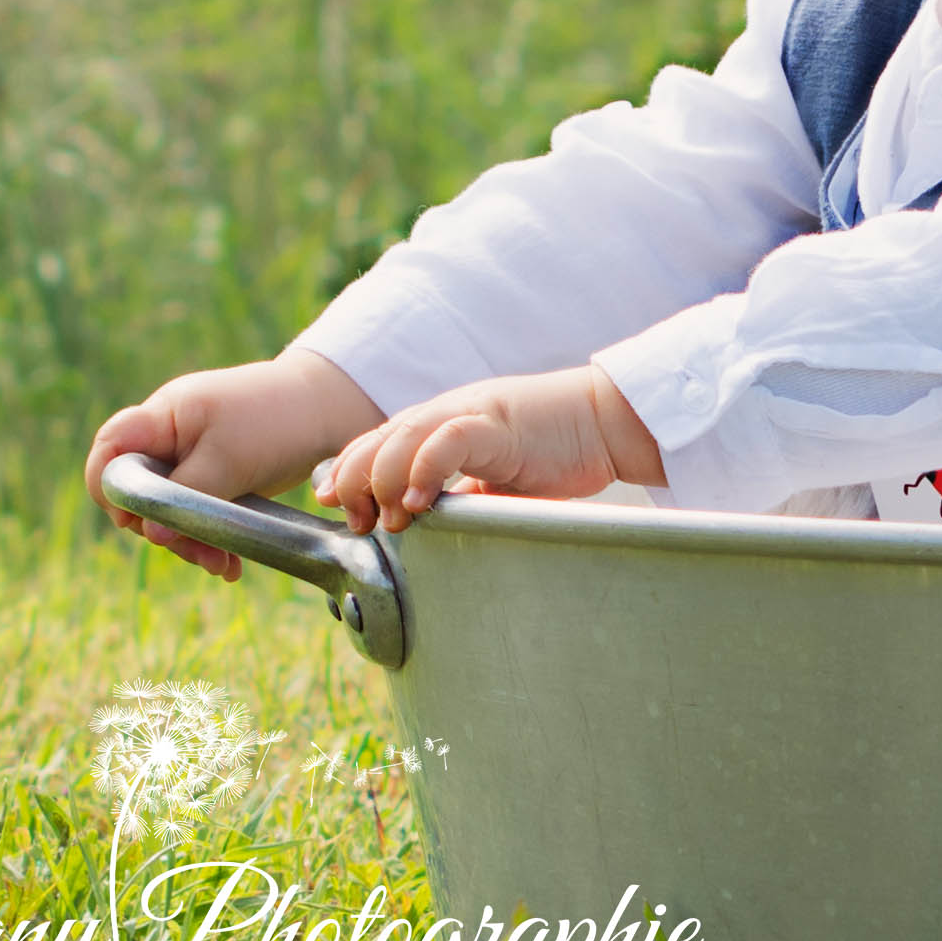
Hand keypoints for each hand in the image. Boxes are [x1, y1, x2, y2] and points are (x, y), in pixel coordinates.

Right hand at [87, 351, 382, 580]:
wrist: (327, 410)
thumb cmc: (275, 420)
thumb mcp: (228, 458)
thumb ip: (186, 495)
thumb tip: (151, 536)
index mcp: (162, 417)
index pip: (110, 450)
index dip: (110, 488)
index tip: (136, 519)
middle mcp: (169, 437)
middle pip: (138, 492)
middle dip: (164, 529)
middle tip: (201, 553)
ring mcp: (190, 458)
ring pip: (168, 511)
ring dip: (190, 541)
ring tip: (223, 564)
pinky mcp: (213, 478)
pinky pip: (196, 514)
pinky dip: (209, 538)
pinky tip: (229, 564)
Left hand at [312, 367, 665, 534]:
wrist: (604, 422)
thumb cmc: (555, 450)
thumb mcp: (494, 477)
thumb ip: (462, 492)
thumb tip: (435, 527)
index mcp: (439, 426)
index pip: (376, 445)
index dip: (348, 474)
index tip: (337, 509)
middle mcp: (444, 414)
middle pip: (376, 440)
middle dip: (353, 482)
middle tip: (356, 522)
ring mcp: (469, 413)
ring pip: (402, 437)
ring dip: (383, 481)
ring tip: (387, 519)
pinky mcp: (496, 423)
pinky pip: (447, 440)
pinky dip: (424, 469)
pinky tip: (417, 499)